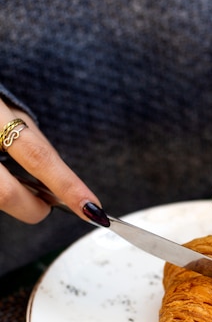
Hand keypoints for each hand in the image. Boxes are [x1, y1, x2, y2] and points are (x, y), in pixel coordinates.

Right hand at [0, 98, 101, 222]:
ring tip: (18, 183)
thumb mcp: (11, 111)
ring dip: (15, 200)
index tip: (92, 208)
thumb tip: (63, 185)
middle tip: (46, 206)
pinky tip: (4, 178)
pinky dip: (3, 190)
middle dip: (34, 209)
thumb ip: (35, 145)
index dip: (67, 186)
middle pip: (6, 193)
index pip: (38, 156)